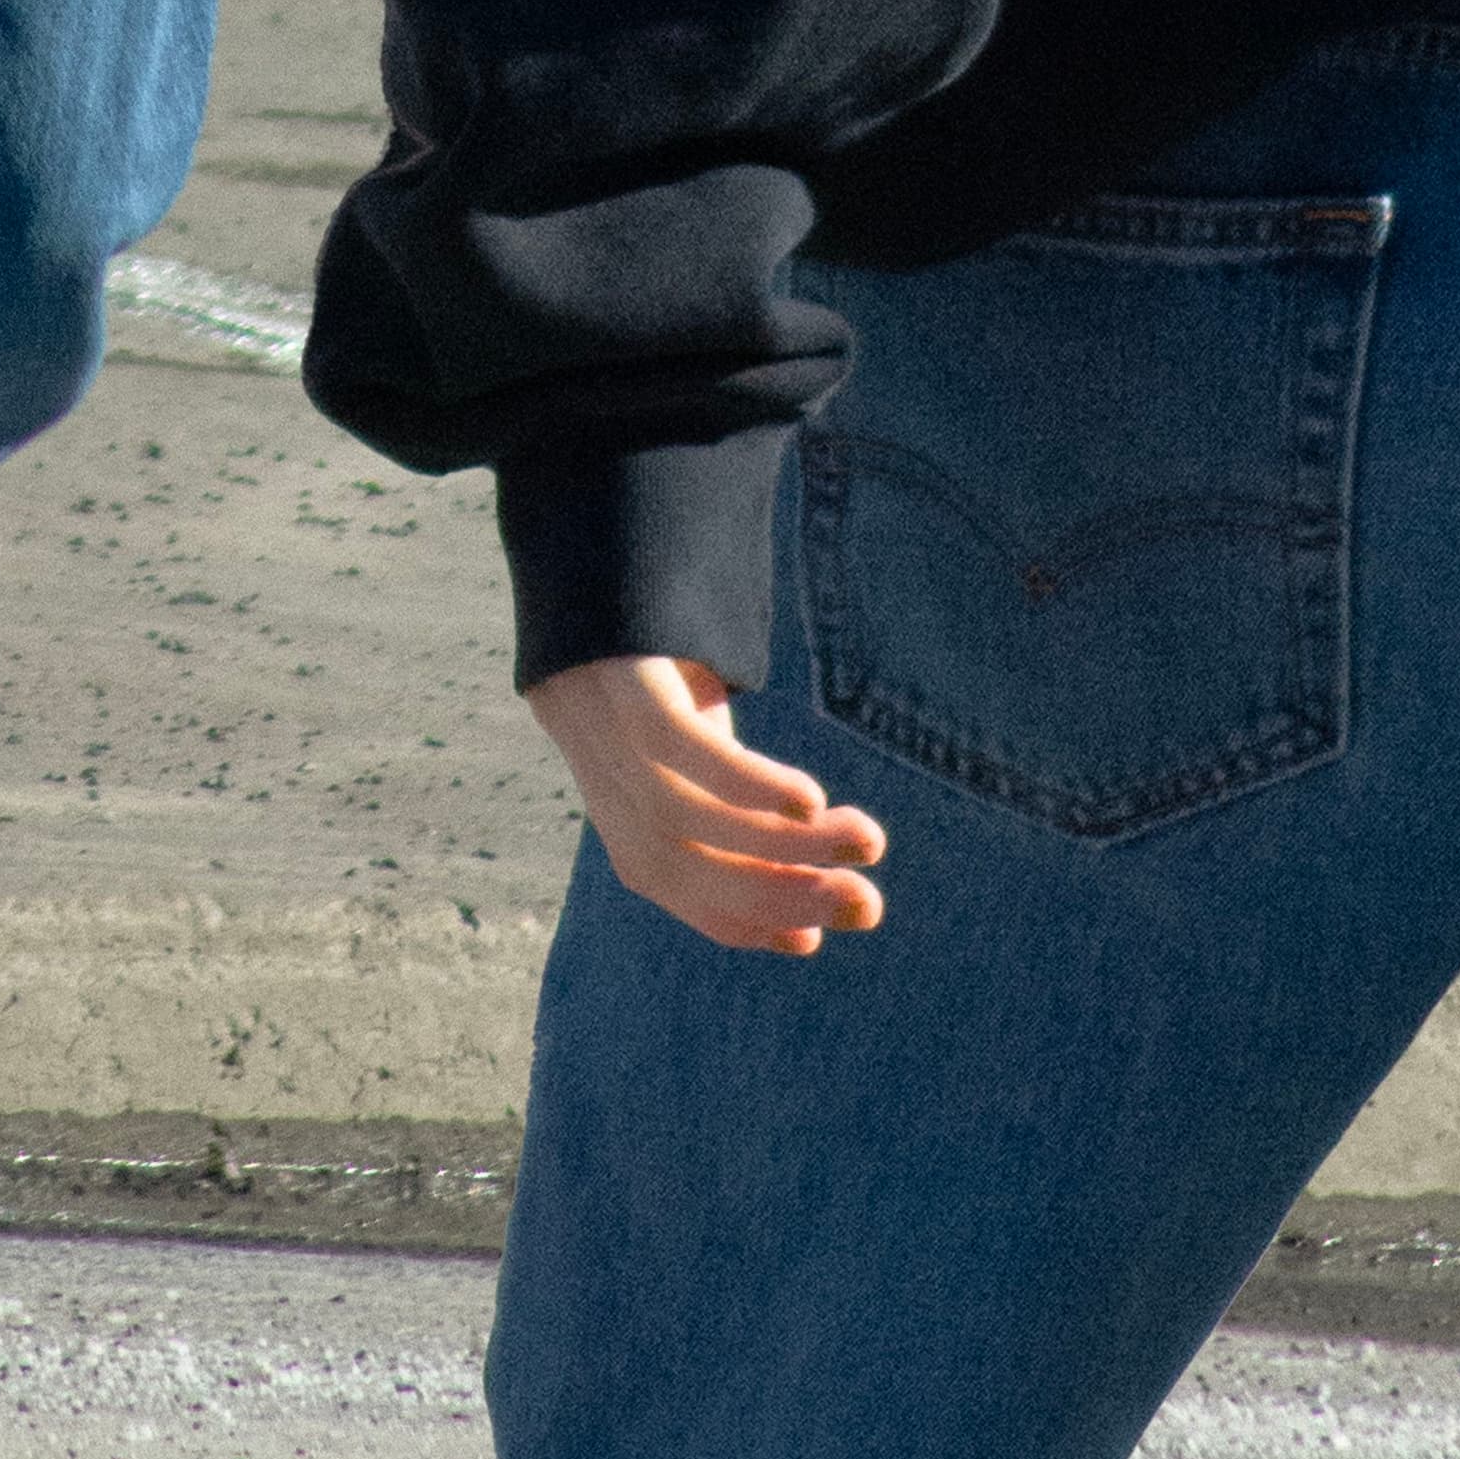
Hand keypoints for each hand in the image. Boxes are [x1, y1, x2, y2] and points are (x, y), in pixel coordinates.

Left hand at [527, 654, 888, 958]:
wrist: (592, 522)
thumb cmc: (655, 629)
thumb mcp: (688, 708)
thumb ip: (721, 775)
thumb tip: (801, 849)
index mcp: (609, 786)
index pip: (664, 877)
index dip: (735, 918)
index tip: (811, 936)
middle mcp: (596, 767)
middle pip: (675, 860)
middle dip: (776, 895)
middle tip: (867, 906)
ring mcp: (597, 722)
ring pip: (683, 815)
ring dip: (782, 846)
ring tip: (863, 841)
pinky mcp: (617, 676)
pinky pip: (674, 748)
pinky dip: (741, 784)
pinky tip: (807, 799)